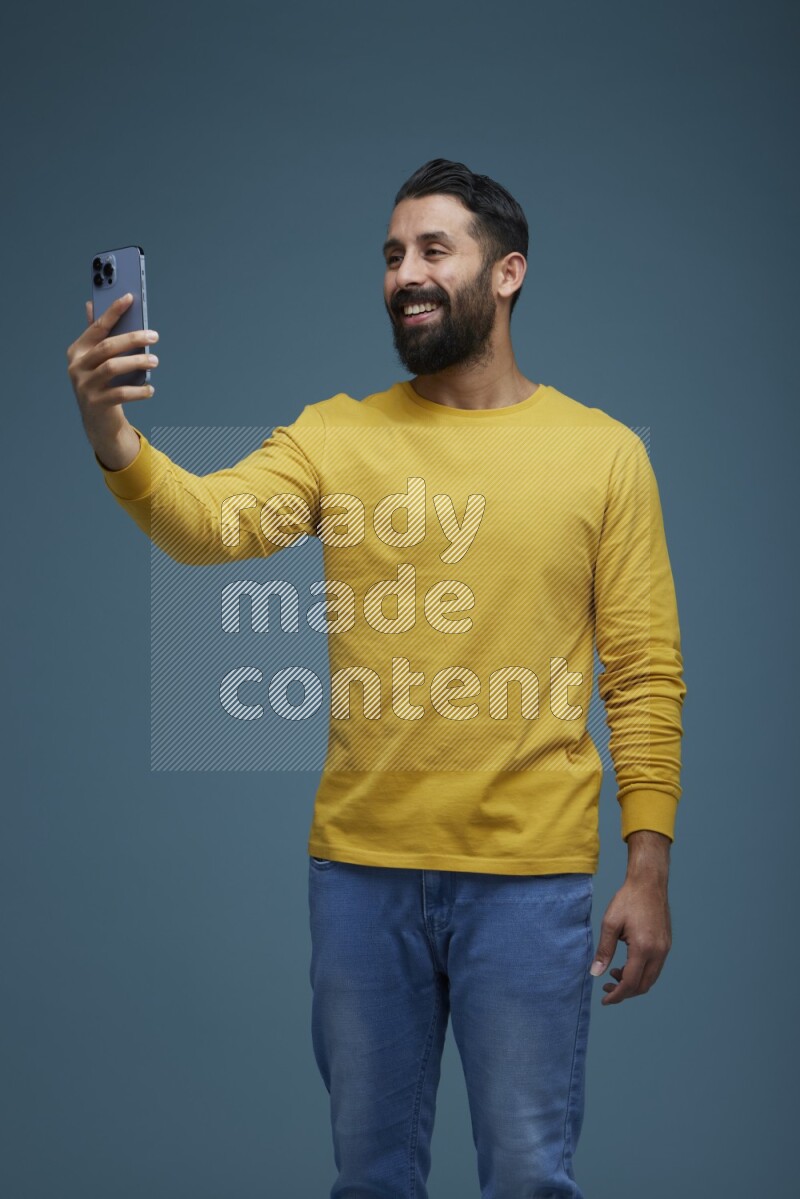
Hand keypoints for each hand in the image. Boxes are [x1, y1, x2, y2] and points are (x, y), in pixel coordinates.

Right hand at [66, 292, 158, 434]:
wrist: (97, 421)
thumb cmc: (101, 383)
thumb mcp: (96, 360)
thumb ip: (96, 335)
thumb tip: (91, 305)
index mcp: (77, 351)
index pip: (97, 327)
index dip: (113, 311)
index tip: (129, 297)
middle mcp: (77, 367)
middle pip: (107, 346)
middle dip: (132, 339)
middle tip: (154, 336)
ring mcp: (84, 386)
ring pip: (113, 367)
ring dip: (137, 362)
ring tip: (155, 361)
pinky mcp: (96, 404)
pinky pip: (121, 393)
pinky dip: (138, 391)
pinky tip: (150, 389)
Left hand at [589, 876, 671, 1004]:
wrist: (648, 883)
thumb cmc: (628, 900)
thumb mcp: (610, 924)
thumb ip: (604, 950)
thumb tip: (596, 974)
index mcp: (643, 948)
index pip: (630, 983)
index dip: (617, 995)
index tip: (605, 1000)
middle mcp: (658, 952)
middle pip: (643, 985)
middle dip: (625, 992)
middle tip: (607, 988)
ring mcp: (665, 948)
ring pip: (651, 978)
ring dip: (633, 982)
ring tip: (614, 973)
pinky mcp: (666, 944)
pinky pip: (655, 967)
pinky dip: (641, 972)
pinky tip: (626, 964)